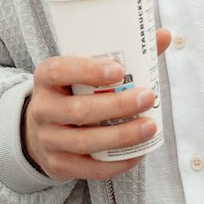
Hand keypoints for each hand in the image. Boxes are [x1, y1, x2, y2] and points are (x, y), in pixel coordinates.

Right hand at [23, 29, 170, 181]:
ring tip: (150, 126)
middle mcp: (42, 108)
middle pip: (79, 111)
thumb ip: (123, 54)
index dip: (88, 71)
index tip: (119, 70)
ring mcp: (48, 139)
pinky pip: (89, 168)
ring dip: (122, 135)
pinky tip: (137, 154)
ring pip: (85, 141)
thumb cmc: (72, 91)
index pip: (60, 71)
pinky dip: (115, 163)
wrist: (40, 130)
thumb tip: (164, 35)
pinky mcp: (58, 164)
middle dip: (117, 106)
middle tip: (148, 97)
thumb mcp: (83, 70)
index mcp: (46, 77)